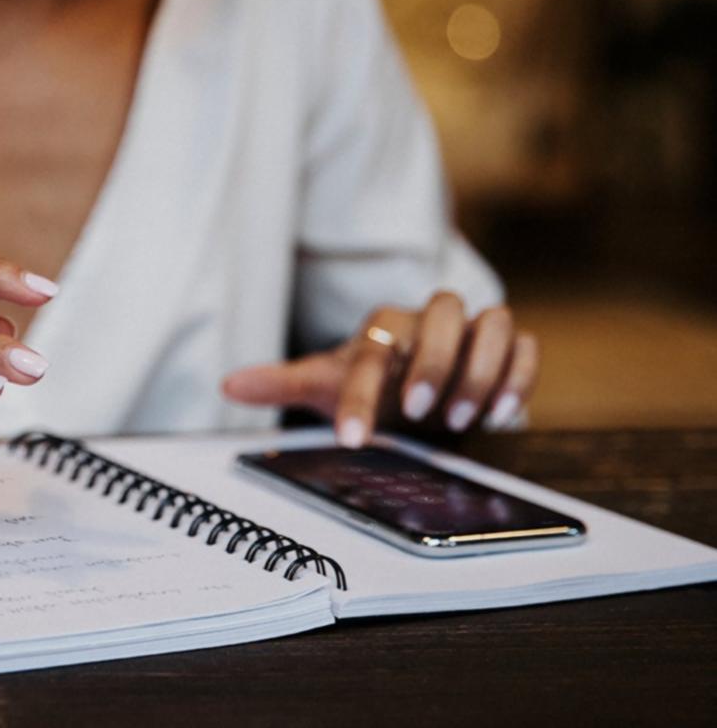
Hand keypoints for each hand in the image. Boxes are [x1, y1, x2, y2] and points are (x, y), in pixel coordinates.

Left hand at [221, 291, 537, 447]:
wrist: (413, 388)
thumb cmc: (368, 383)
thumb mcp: (325, 385)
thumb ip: (281, 383)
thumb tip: (228, 384)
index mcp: (382, 328)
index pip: (372, 350)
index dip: (362, 395)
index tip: (353, 438)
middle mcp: (429, 322)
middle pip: (445, 312)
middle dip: (435, 362)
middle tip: (419, 412)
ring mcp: (472, 332)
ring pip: (492, 323)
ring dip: (480, 370)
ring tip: (463, 419)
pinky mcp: (506, 347)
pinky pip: (523, 346)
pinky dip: (518, 375)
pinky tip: (500, 413)